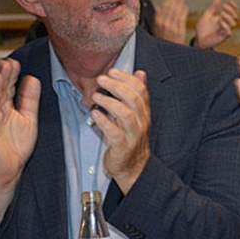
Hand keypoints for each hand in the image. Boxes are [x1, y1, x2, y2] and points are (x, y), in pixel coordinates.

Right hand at [0, 58, 40, 221]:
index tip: (15, 63)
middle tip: (7, 63)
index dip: (11, 76)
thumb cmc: (16, 146)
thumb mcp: (29, 119)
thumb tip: (33, 79)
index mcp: (5, 108)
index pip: (8, 88)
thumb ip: (30, 100)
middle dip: (2, 77)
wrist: (9, 169)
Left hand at [91, 69, 150, 192]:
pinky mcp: (122, 146)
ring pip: (126, 114)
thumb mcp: (137, 115)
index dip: (127, 78)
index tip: (112, 71)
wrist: (133, 167)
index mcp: (144, 113)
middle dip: (116, 86)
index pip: (141, 90)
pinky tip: (95, 114)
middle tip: (101, 79)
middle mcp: (141, 122)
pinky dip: (104, 121)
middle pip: (133, 99)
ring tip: (95, 96)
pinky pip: (114, 132)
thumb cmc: (131, 138)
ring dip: (109, 102)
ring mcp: (133, 135)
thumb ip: (138, 94)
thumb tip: (140, 73)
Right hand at [154, 0, 188, 44]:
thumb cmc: (163, 41)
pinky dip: (184, 11)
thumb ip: (157, 17)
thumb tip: (159, 7)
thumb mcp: (156, 29)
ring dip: (179, 2)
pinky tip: (186, 6)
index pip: (163, 6)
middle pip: (170, 7)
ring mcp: (172, 27)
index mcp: (157, 21)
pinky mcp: (179, 31)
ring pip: (176, 11)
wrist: (169, 54)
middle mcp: (164, 23)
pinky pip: (182, 18)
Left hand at [194, 0, 237, 48]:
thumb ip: (213, 7)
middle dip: (230, 11)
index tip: (229, 1)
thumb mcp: (207, 15)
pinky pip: (228, 32)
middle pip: (235, 17)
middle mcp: (226, 25)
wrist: (198, 39)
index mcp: (224, 19)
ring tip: (221, 14)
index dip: (233, 6)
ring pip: (233, 24)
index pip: (233, 12)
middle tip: (224, 7)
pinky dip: (225, 26)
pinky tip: (220, 22)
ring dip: (228, 18)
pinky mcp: (223, 38)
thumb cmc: (203, 28)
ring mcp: (225, 31)